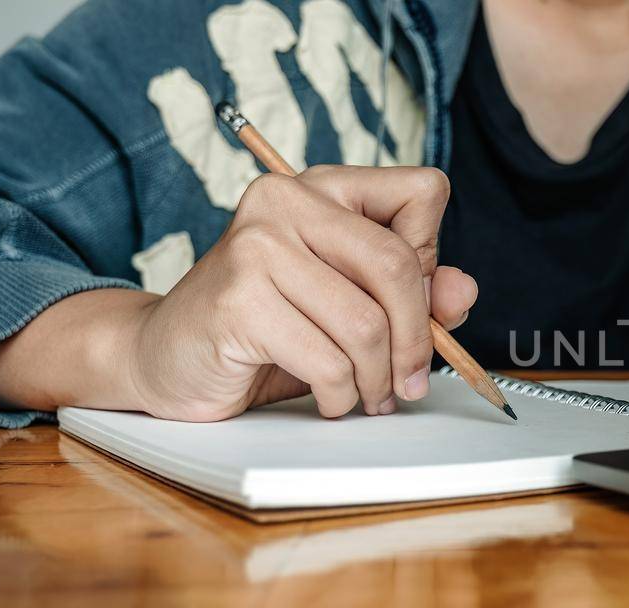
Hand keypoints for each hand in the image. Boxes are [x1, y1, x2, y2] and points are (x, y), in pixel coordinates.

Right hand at [129, 165, 477, 419]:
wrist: (166, 356)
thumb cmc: (267, 327)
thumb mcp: (351, 304)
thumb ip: (414, 294)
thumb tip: (463, 292)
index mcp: (323, 188)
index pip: (422, 193)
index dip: (431, 258)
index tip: (416, 305)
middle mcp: (286, 201)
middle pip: (397, 265)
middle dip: (416, 339)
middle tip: (410, 380)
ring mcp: (256, 247)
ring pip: (366, 324)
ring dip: (377, 379)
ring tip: (367, 394)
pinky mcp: (237, 301)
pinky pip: (328, 361)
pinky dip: (341, 394)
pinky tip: (329, 397)